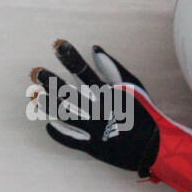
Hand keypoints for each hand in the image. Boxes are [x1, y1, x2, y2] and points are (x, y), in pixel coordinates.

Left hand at [29, 40, 159, 175]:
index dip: (70, 57)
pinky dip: (58, 132)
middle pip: (69, 93)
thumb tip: (94, 49)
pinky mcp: (93, 146)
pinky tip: (48, 123)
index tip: (57, 45)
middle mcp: (99, 110)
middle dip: (51, 81)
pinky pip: (71, 139)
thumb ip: (112, 68)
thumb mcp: (133, 86)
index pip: (84, 71)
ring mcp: (95, 129)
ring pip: (66, 115)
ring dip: (49, 104)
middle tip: (35, 72)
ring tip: (35, 95)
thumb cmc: (144, 112)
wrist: (156, 146)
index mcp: (109, 93)